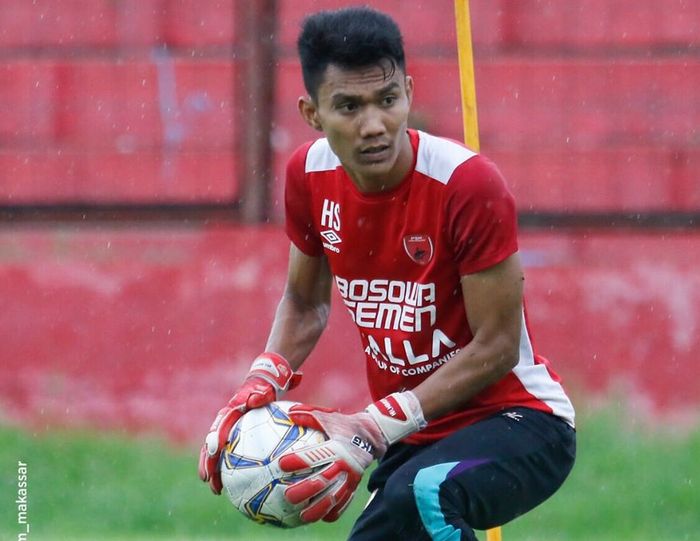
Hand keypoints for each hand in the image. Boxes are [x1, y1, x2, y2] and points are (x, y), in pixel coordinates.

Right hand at [198, 352, 300, 493]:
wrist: (262, 388)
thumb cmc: (264, 390)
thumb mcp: (263, 390)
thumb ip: (259, 394)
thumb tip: (256, 398)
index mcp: (229, 413)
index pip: (219, 427)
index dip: (215, 439)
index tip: (214, 452)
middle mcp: (223, 424)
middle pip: (211, 445)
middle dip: (207, 462)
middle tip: (207, 479)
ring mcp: (226, 433)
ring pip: (215, 455)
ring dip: (212, 471)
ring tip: (215, 489)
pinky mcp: (232, 441)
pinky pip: (227, 457)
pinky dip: (225, 471)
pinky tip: (231, 487)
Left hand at [279, 391, 426, 521]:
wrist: (374, 434)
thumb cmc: (346, 425)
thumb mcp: (329, 417)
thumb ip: (309, 414)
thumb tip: (289, 413)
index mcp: (337, 447)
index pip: (314, 456)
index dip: (298, 461)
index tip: (281, 465)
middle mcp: (345, 464)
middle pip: (323, 481)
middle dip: (305, 490)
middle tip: (288, 496)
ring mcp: (351, 477)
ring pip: (334, 497)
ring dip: (318, 508)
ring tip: (302, 517)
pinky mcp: (355, 484)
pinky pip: (345, 502)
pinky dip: (334, 511)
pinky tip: (322, 518)